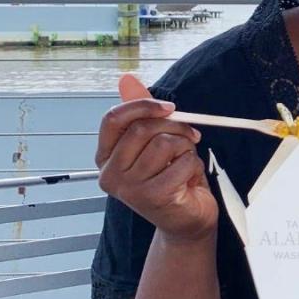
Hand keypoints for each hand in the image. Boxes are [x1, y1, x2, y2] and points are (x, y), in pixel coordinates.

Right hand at [96, 74, 218, 241]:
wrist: (186, 219)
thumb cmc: (171, 178)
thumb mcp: (155, 142)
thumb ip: (142, 113)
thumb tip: (126, 79)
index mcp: (105, 157)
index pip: (113, 119)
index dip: (143, 106)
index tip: (170, 107)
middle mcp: (110, 174)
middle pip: (142, 128)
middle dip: (175, 126)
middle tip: (192, 135)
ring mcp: (129, 188)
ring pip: (164, 144)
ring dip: (186, 148)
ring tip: (185, 162)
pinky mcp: (152, 197)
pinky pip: (181, 163)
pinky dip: (193, 165)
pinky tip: (188, 179)